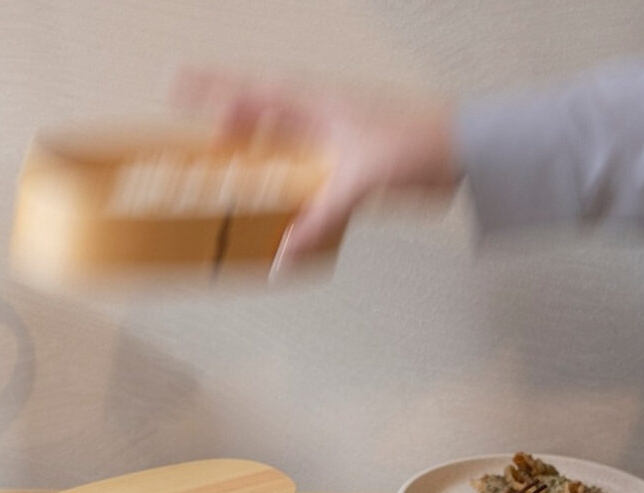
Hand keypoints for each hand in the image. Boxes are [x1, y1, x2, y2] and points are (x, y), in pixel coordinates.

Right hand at [171, 69, 459, 269]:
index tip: (177, 89)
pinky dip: (289, 186)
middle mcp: (321, 117)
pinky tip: (281, 208)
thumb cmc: (417, 143)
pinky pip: (307, 172)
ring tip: (229, 170)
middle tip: (199, 140)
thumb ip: (318, 217)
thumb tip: (285, 253)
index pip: (252, 93)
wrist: (465, 152)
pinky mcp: (351, 164)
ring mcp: (336, 139)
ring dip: (257, 155)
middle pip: (261, 116)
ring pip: (283, 144)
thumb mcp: (359, 180)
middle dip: (229, 125)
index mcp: (316, 105)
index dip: (213, 92)